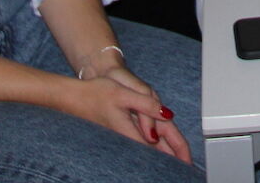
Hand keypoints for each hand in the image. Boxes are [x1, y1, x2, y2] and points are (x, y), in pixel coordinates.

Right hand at [65, 69, 190, 161]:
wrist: (72, 97)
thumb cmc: (95, 94)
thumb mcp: (123, 94)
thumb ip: (146, 104)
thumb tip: (166, 114)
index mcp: (130, 130)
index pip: (158, 146)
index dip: (175, 152)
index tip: (188, 163)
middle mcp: (127, 136)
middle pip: (155, 151)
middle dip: (172, 157)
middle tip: (187, 165)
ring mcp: (122, 135)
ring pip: (148, 146)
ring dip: (163, 151)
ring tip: (178, 158)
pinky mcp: (118, 131)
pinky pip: (140, 141)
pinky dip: (152, 145)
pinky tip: (156, 147)